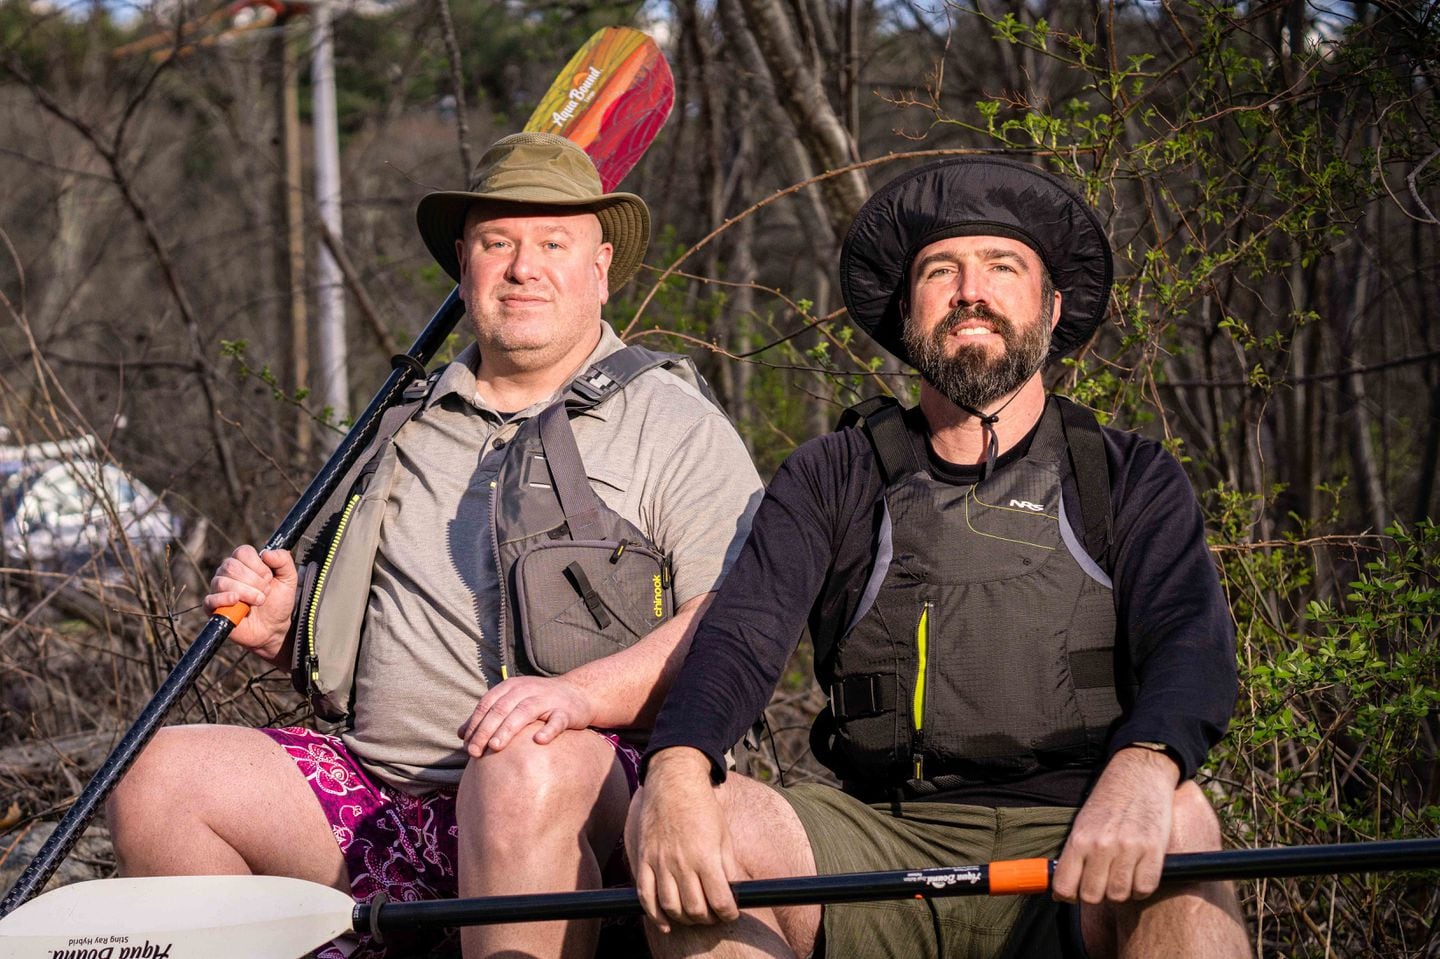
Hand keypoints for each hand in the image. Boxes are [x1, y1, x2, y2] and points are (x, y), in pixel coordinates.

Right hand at [204, 546, 296, 662]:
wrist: (274, 627)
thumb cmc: (278, 601)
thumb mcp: (289, 578)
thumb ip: (283, 560)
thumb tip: (266, 552)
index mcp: (244, 562)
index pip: (242, 552)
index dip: (258, 565)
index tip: (269, 578)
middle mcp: (228, 573)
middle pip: (231, 566)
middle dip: (254, 581)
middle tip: (266, 592)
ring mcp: (218, 590)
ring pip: (222, 582)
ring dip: (246, 592)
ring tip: (259, 601)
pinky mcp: (213, 608)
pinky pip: (210, 599)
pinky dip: (223, 599)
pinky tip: (236, 601)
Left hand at [457, 675, 595, 755]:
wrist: (578, 694)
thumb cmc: (539, 702)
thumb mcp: (512, 704)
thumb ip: (488, 717)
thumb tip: (460, 735)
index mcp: (511, 687)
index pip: (488, 703)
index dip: (475, 723)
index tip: (466, 744)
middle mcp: (527, 689)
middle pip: (502, 708)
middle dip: (485, 730)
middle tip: (474, 752)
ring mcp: (548, 699)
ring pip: (525, 711)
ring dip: (508, 729)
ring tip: (495, 746)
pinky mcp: (566, 711)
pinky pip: (557, 720)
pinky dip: (548, 730)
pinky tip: (538, 741)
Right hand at [632, 747, 738, 930]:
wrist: (673, 782)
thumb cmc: (702, 807)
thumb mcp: (724, 834)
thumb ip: (727, 866)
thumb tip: (732, 892)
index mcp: (706, 856)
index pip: (720, 901)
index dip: (729, 914)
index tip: (731, 913)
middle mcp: (682, 862)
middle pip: (695, 909)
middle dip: (708, 919)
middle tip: (713, 914)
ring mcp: (660, 862)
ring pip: (670, 907)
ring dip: (684, 919)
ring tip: (694, 915)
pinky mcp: (644, 859)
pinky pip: (645, 895)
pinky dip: (654, 915)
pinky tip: (665, 924)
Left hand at [1052, 746, 1179, 904]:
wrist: (1139, 774)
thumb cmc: (1108, 801)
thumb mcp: (1082, 823)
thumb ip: (1072, 856)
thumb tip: (1058, 892)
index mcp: (1079, 839)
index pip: (1064, 886)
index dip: (1067, 896)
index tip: (1073, 893)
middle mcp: (1102, 846)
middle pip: (1092, 896)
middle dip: (1095, 894)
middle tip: (1101, 883)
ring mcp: (1129, 849)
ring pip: (1119, 895)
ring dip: (1120, 891)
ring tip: (1121, 875)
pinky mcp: (1154, 850)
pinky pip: (1145, 888)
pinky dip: (1141, 888)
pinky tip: (1138, 874)